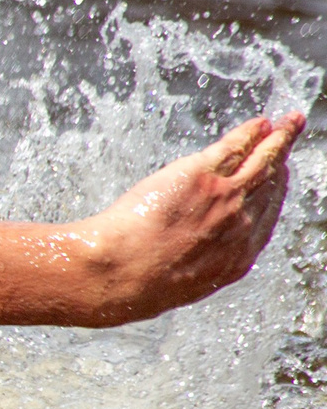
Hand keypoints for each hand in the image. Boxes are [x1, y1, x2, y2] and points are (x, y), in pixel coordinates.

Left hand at [87, 111, 305, 321]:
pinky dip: (249, 133)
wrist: (119, 272)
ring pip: (261, 162)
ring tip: (288, 123)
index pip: (264, 217)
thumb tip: (182, 262)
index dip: (273, 194)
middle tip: (289, 141)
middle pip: (269, 186)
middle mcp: (240, 226)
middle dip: (282, 161)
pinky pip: (236, 147)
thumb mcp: (176, 286)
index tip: (278, 180)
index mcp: (235, 259)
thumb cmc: (133, 283)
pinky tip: (258, 124)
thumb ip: (193, 267)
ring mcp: (225, 198)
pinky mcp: (202, 176)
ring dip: (279, 139)